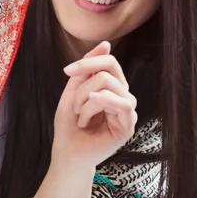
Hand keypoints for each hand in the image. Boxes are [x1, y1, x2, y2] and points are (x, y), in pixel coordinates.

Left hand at [53, 41, 137, 168]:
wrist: (67, 154)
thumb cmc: (69, 125)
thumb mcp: (74, 91)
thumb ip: (87, 68)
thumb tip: (106, 44)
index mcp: (113, 87)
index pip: (110, 62)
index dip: (88, 62)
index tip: (67, 71)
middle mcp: (124, 95)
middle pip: (110, 70)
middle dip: (84, 84)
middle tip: (73, 105)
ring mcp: (128, 110)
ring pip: (110, 85)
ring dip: (86, 99)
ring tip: (79, 116)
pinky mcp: (129, 125)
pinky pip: (122, 103)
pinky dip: (97, 106)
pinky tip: (86, 118)